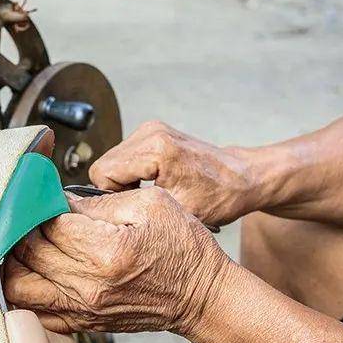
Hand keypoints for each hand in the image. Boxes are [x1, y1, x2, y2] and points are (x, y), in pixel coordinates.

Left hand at [3, 188, 232, 334]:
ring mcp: (84, 308)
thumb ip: (99, 201)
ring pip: (19, 286)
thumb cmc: (184, 249)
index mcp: (107, 251)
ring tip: (25, 239)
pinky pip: (35, 311)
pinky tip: (33, 269)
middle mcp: (89, 285)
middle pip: (28, 252)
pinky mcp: (83, 322)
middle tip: (35, 210)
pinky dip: (25, 289)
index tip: (45, 192)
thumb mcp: (151, 204)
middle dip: (26, 225)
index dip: (43, 202)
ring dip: (14, 260)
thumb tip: (61, 199)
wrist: (202, 295)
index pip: (49, 221)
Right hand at [89, 121, 258, 225]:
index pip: (102, 173)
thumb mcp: (175, 213)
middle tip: (142, 204)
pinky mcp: (153, 131)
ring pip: (111, 161)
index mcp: (156, 149)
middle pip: (104, 166)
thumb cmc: (218, 197)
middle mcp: (151, 132)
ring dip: (123, 181)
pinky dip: (131, 172)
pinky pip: (124, 156)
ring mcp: (151, 129)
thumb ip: (136, 210)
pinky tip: (151, 183)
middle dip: (116, 189)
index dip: (112, 197)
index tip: (133, 208)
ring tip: (149, 194)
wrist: (240, 178)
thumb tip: (102, 213)